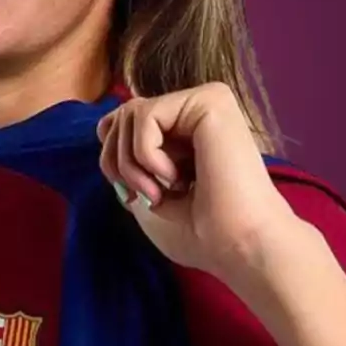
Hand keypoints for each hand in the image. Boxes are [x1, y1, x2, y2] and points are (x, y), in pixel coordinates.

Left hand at [97, 82, 302, 287]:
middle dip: (117, 162)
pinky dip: (146, 153)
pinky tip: (177, 177)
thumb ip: (128, 156)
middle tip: (147, 195)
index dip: (112, 157)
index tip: (132, 194)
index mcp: (186, 130)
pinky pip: (145, 114)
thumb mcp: (148, 189)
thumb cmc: (201, 231)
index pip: (120, 122)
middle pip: (120, 116)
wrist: (240, 245)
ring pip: (129, 112)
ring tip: (161, 191)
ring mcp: (206, 101)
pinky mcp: (211, 99)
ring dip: (131, 162)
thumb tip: (105, 128)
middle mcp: (197, 109)